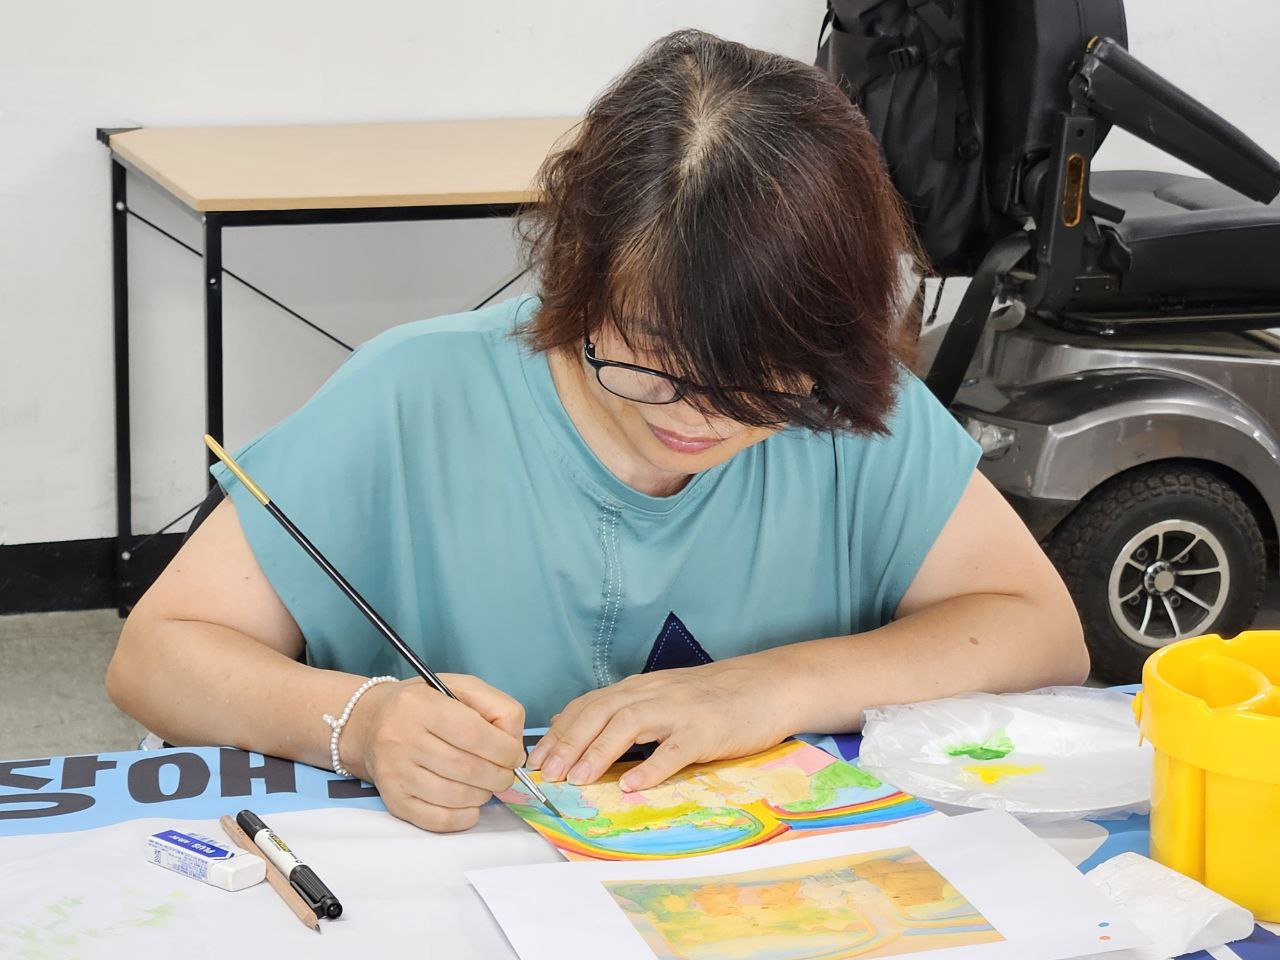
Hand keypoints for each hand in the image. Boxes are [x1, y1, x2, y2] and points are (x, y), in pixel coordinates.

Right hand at [340, 674, 525, 832]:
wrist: (371, 722)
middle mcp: (401, 738)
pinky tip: (470, 804)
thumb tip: (515, 748)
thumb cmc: (426, 703)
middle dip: (498, 776)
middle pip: (465, 768)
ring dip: (483, 795)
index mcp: (420, 704)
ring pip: (454, 796)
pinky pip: (435, 819)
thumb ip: (497, 708)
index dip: (504, 750)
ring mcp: (394, 772)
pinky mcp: (392, 799)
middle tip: (505, 774)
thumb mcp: (461, 687)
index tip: (514, 756)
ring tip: (486, 784)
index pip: (473, 734)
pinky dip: (463, 817)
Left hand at [527, 658, 800, 792]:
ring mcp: (680, 710)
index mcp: (640, 688)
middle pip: (599, 713)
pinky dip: (651, 767)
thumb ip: (626, 711)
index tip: (536, 760)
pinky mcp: (706, 731)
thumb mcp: (664, 697)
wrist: (769, 685)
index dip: (558, 732)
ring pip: (628, 725)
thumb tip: (578, 730)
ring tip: (577, 780)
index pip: (587, 705)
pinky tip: (632, 786)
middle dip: (567, 744)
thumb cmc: (716, 698)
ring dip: (597, 753)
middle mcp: (654, 693)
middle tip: (545, 775)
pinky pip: (674, 749)